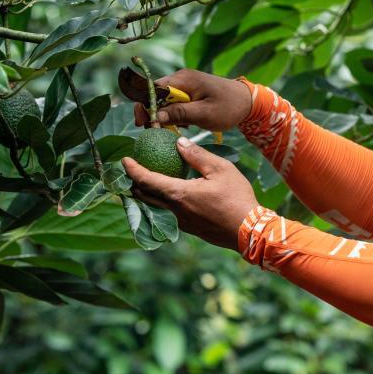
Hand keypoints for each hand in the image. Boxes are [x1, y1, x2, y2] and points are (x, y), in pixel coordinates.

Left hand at [123, 136, 257, 250]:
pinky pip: (168, 214)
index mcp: (179, 193)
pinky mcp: (189, 229)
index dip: (132, 169)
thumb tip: (180, 143)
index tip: (124, 160)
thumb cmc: (237, 198)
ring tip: (150, 182)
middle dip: (135, 183)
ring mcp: (181, 222)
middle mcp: (174, 210)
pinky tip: (172, 196)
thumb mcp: (221, 169)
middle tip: (134, 170)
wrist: (248, 230)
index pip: (146, 180)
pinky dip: (162, 203)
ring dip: (148, 194)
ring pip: (155, 207)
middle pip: (144, 196)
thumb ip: (197, 155)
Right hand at [133, 68, 253, 131]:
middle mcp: (181, 79)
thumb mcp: (204, 113)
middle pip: (156, 94)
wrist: (248, 102)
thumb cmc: (229, 107)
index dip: (144, 104)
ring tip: (173, 129)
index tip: (142, 122)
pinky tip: (183, 125)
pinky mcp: (191, 93)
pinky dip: (175, 114)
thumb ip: (179, 114)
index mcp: (183, 79)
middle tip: (154, 130)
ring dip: (165, 115)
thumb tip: (155, 117)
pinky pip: (175, 103)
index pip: (153, 88)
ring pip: (164, 100)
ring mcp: (186, 85)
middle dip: (153, 112)